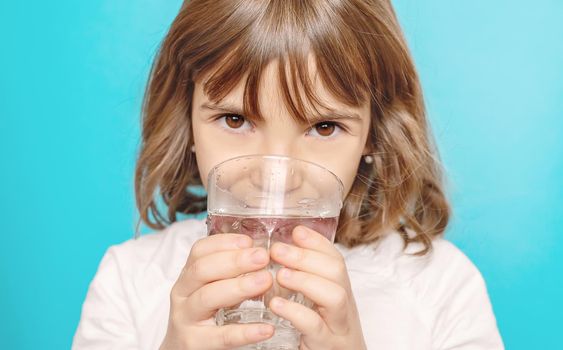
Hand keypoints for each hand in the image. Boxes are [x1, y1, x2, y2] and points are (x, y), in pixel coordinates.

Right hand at [160, 233, 274, 349]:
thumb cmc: (204, 317)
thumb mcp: (210, 289)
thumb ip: (230, 273)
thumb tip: (263, 253)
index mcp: (188, 276)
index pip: (199, 251)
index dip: (224, 242)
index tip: (249, 241)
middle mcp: (182, 294)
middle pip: (202, 270)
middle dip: (234, 260)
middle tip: (262, 257)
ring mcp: (186, 319)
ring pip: (207, 298)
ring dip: (239, 286)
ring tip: (265, 281)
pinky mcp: (195, 344)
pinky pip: (222, 337)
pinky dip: (245, 332)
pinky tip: (266, 328)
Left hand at [269, 226, 366, 349]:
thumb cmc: (322, 338)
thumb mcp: (316, 309)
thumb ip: (303, 284)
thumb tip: (279, 255)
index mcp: (340, 294)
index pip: (336, 259)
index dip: (317, 242)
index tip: (296, 231)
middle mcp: (344, 308)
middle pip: (337, 272)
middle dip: (307, 256)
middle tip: (277, 250)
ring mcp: (338, 328)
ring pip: (335, 297)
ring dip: (305, 279)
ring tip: (280, 274)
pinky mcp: (326, 347)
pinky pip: (315, 328)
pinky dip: (296, 312)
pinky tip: (276, 304)